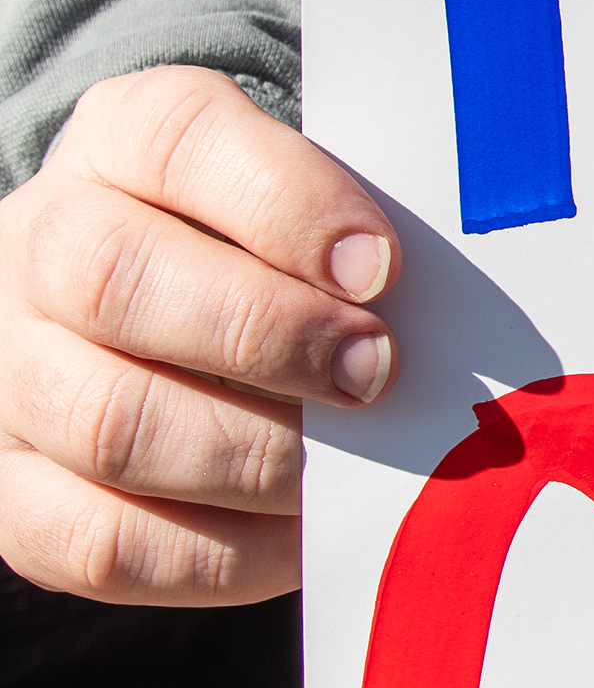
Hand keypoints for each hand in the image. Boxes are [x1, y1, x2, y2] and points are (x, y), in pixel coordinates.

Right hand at [0, 68, 396, 603]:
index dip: (286, 204)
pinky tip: (303, 531)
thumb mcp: (317, 210)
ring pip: (108, 422)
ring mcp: (14, 374)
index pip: (178, 136)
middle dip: (268, 337)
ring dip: (256, 456)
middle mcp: (40, 246)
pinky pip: (105, 541)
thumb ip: (361, 238)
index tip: (380, 268)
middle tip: (374, 375)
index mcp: (121, 145)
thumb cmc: (283, 266)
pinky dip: (225, 551)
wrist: (174, 329)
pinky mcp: (20, 497)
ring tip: (350, 465)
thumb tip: (454, 318)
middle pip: (114, 280)